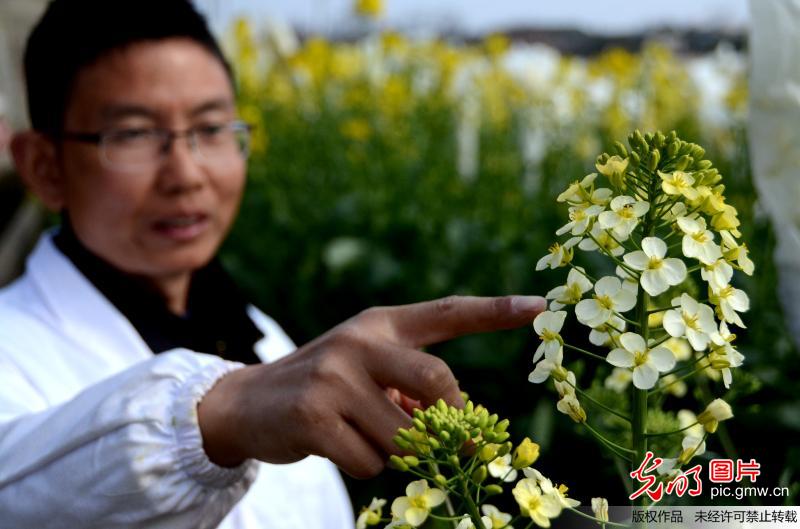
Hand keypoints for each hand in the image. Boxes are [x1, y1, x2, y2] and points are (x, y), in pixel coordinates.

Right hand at [198, 295, 544, 477]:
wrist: (247, 402)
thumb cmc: (325, 387)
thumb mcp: (366, 370)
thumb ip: (409, 387)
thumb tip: (456, 431)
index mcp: (380, 324)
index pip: (446, 312)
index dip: (495, 310)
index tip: (539, 305)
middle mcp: (360, 342)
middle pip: (439, 382)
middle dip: (451, 422)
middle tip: (453, 445)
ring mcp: (335, 376)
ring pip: (405, 435)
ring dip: (399, 452)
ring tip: (367, 437)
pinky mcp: (314, 415)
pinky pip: (369, 461)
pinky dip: (365, 466)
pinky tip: (337, 446)